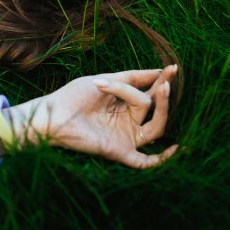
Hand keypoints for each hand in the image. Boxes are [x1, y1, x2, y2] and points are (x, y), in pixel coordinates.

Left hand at [5, 65, 178, 168]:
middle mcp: (128, 120)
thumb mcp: (105, 79)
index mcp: (124, 103)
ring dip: (162, 110)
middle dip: (161, 93)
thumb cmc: (74, 96)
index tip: (174, 68)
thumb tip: (157, 70)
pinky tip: (176, 149)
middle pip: (154, 108)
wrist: (53, 114)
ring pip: (155, 127)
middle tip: (164, 81)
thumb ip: (130, 78)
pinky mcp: (119, 152)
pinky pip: (145, 162)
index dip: (161, 80)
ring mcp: (126, 137)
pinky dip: (162, 159)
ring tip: (161, 90)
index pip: (149, 92)